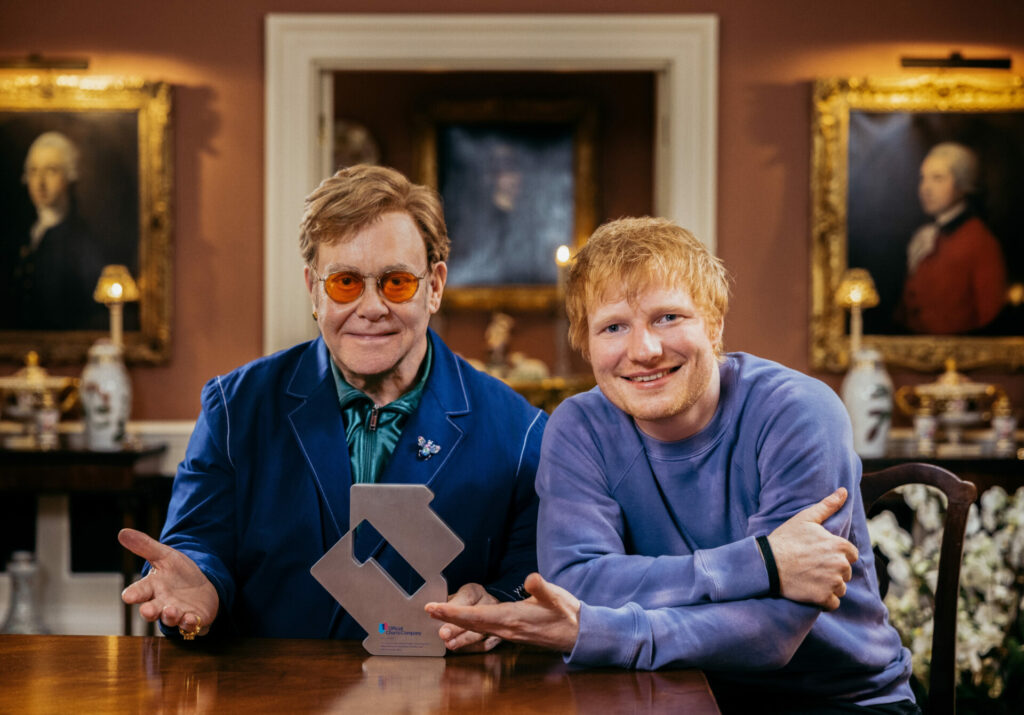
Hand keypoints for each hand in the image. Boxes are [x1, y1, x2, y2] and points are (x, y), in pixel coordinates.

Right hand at [118, 528, 218, 635]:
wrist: (202, 586)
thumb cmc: (178, 573)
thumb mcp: (165, 556)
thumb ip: (145, 546)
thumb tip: (122, 532)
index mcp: (152, 587)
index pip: (139, 591)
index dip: (134, 594)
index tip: (128, 596)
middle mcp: (162, 603)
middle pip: (151, 610)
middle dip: (149, 612)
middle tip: (147, 611)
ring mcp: (177, 614)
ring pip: (170, 619)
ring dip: (170, 616)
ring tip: (171, 611)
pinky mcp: (193, 620)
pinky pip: (190, 625)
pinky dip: (190, 624)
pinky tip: (192, 619)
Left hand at [425, 572, 580, 652]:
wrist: (577, 633)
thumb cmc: (565, 613)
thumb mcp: (556, 596)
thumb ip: (542, 588)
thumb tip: (530, 578)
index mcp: (513, 618)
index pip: (477, 616)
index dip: (454, 612)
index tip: (435, 608)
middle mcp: (506, 628)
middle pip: (471, 624)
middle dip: (448, 618)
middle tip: (428, 610)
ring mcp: (508, 633)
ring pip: (476, 629)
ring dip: (456, 623)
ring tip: (438, 617)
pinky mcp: (510, 633)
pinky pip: (484, 631)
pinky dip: (469, 626)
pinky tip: (462, 624)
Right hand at [767, 488, 858, 610]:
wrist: (767, 563)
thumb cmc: (786, 539)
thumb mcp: (805, 518)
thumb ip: (828, 506)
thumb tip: (844, 490)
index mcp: (840, 546)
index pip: (851, 555)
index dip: (836, 555)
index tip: (819, 555)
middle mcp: (840, 565)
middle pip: (846, 572)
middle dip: (833, 571)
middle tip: (811, 567)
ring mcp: (832, 583)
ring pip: (840, 589)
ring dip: (828, 586)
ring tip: (809, 578)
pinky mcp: (823, 598)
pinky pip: (832, 604)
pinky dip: (823, 600)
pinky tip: (809, 591)